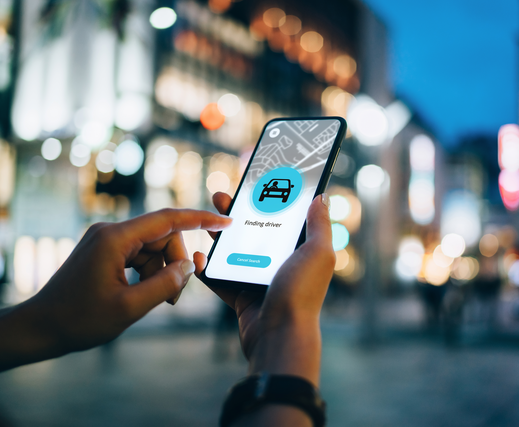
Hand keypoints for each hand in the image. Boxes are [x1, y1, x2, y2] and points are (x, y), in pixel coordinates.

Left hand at [0, 209, 230, 385]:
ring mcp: (105, 241)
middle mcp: (110, 232)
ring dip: (162, 271)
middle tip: (174, 297)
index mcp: (115, 238)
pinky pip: (138, 255)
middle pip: (161, 235)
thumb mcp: (130, 307)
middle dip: (175, 261)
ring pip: (151, 248)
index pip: (167, 219)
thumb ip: (165, 285)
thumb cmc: (79, 320)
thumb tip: (187, 268)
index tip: (224, 221)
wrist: (40, 327)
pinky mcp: (102, 252)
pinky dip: (148, 272)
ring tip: (159, 301)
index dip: (199, 219)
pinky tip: (145, 294)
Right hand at [194, 192, 334, 384]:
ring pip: (234, 251)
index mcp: (301, 252)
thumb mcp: (318, 254)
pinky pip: (219, 278)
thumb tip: (322, 197)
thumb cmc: (301, 294)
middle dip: (237, 213)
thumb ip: (319, 225)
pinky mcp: (240, 296)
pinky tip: (196, 254)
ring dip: (220, 235)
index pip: (284, 219)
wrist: (279, 336)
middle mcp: (281, 264)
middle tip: (221, 197)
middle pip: (255, 231)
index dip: (270, 199)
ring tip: (207, 221)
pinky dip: (206, 268)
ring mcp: (259, 280)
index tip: (254, 182)